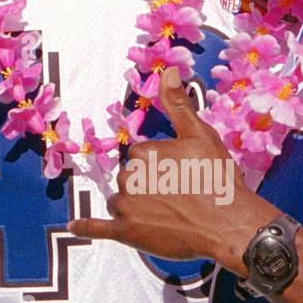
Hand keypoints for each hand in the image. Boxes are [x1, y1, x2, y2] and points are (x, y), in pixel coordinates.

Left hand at [68, 66, 265, 266]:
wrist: (228, 225)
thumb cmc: (218, 180)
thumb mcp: (201, 135)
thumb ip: (178, 104)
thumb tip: (167, 70)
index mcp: (145, 152)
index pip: (142, 156)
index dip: (162, 166)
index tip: (182, 175)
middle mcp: (131, 176)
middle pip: (130, 179)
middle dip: (148, 186)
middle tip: (180, 198)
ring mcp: (127, 206)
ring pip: (120, 202)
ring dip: (135, 207)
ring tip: (167, 216)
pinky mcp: (126, 232)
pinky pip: (99, 228)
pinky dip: (86, 227)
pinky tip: (74, 226)